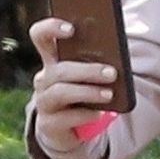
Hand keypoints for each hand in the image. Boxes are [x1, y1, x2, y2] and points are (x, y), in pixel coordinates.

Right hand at [29, 17, 116, 158]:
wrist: (70, 130)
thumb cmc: (83, 94)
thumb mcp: (88, 76)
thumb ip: (97, 62)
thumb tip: (118, 57)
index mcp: (52, 60)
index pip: (41, 36)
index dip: (51, 28)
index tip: (71, 29)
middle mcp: (44, 79)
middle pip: (59, 70)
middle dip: (87, 71)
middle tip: (112, 73)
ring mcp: (44, 102)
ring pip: (62, 92)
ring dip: (88, 92)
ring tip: (109, 95)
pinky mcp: (48, 124)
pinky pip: (66, 118)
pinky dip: (85, 115)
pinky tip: (99, 114)